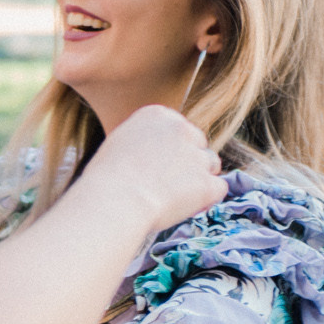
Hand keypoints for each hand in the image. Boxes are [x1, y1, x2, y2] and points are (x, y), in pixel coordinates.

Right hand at [90, 105, 225, 227]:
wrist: (114, 201)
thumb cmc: (105, 180)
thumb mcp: (119, 145)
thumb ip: (144, 142)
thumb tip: (154, 157)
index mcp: (158, 115)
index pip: (178, 129)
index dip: (171, 150)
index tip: (157, 166)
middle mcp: (181, 128)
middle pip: (198, 143)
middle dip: (188, 162)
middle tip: (166, 184)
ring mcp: (197, 156)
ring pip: (210, 164)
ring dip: (198, 179)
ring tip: (173, 197)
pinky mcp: (207, 183)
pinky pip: (219, 188)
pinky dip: (206, 199)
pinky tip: (186, 207)